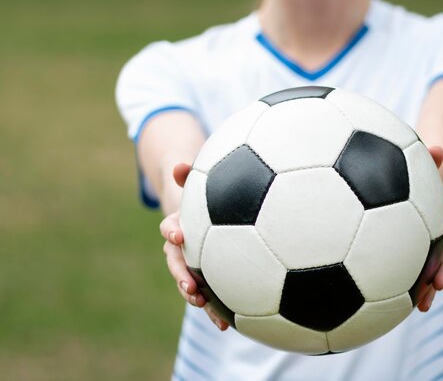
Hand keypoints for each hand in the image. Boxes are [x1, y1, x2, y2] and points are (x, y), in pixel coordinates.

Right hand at [159, 163, 227, 330]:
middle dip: (181, 275)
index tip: (178, 235)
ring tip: (204, 306)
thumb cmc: (204, 192)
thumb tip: (179, 165)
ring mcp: (191, 262)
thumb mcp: (198, 181)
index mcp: (179, 225)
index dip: (172, 231)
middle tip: (191, 286)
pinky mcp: (204, 275)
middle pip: (175, 263)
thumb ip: (188, 174)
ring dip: (194, 295)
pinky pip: (207, 292)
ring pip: (188, 281)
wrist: (202, 210)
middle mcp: (180, 247)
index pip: (170, 228)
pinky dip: (214, 307)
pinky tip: (227, 323)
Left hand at [413, 146, 442, 311]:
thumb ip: (429, 158)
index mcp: (439, 206)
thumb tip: (437, 148)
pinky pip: (417, 268)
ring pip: (434, 265)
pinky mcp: (418, 250)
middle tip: (438, 282)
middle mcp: (438, 226)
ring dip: (431, 284)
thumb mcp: (420, 163)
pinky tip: (399, 304)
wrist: (422, 182)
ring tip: (423, 305)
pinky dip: (412, 285)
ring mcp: (429, 241)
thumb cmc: (414, 170)